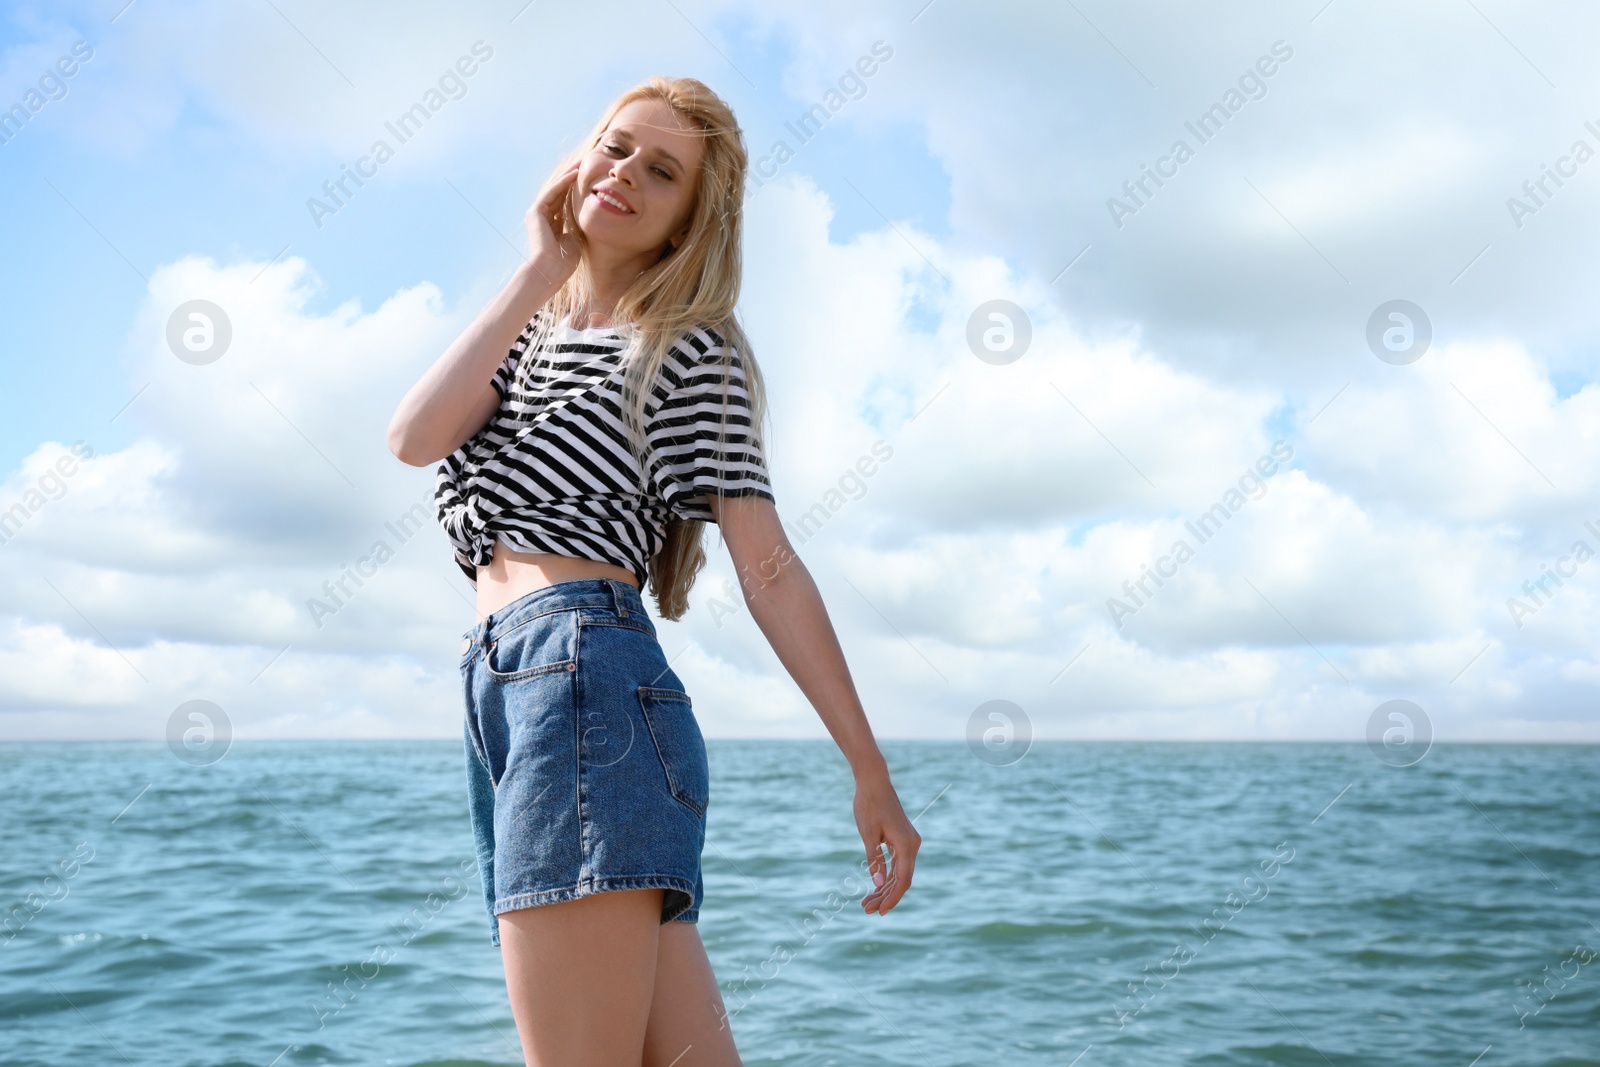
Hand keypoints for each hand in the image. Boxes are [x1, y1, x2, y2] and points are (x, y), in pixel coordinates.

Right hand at [523, 161, 582, 286]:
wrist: (551, 270)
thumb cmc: (565, 261)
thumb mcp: (575, 238)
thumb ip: (576, 225)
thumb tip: (585, 216)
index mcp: (551, 223)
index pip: (565, 200)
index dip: (577, 188)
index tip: (591, 177)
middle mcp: (542, 216)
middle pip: (560, 191)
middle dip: (573, 176)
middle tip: (586, 161)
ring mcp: (537, 213)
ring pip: (556, 188)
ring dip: (569, 174)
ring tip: (582, 162)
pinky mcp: (536, 212)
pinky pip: (552, 193)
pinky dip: (563, 183)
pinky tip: (575, 174)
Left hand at [853, 767, 919, 914]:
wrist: (874, 781)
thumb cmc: (869, 805)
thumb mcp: (868, 834)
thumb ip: (874, 860)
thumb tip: (879, 884)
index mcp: (907, 844)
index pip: (903, 880)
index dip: (892, 898)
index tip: (879, 912)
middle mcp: (912, 845)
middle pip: (902, 879)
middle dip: (885, 897)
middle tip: (866, 910)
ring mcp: (908, 842)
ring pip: (899, 873)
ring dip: (884, 888)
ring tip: (865, 903)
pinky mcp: (902, 840)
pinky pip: (897, 864)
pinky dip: (886, 876)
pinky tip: (874, 887)